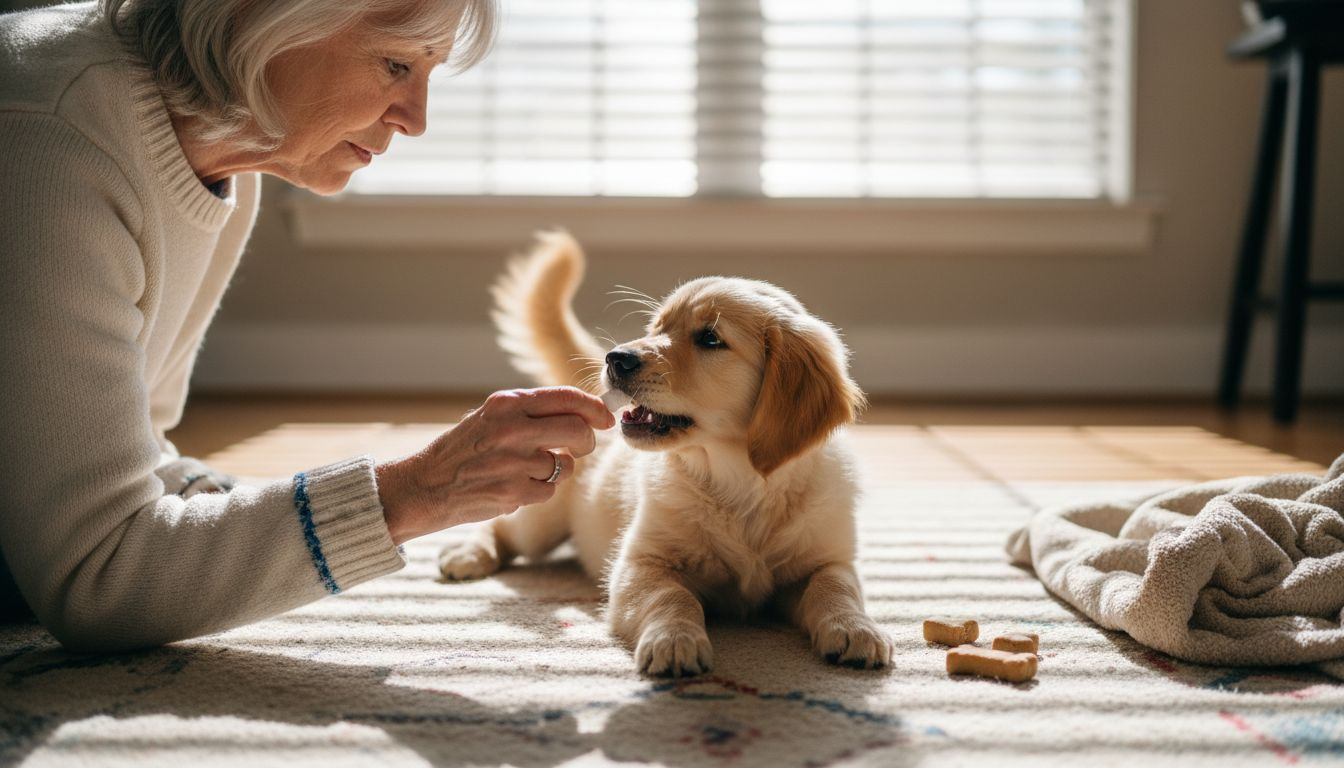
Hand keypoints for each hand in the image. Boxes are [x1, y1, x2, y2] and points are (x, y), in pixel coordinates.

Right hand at [375, 387, 613, 544]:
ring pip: (566, 465)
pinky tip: (515, 487)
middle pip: (578, 431)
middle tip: (576, 449)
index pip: (567, 398)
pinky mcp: (515, 492)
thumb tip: (583, 414)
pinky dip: (539, 491)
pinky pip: (550, 490)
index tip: (607, 418)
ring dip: (556, 471)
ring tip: (527, 471)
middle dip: (585, 442)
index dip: (595, 408)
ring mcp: (514, 461)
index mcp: (507, 403)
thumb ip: (531, 413)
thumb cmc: (462, 451)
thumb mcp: (490, 417)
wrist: (424, 486)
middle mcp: (513, 428)